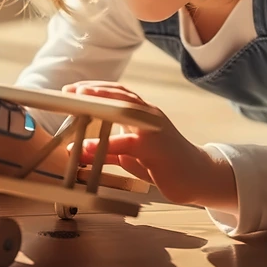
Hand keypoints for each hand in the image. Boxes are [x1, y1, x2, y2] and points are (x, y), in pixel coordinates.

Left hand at [61, 81, 219, 205]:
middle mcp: (149, 116)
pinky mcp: (155, 148)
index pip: (117, 93)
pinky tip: (86, 148)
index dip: (95, 89)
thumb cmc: (161, 163)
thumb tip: (77, 149)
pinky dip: (104, 145)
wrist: (196, 177)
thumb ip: (107, 150)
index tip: (72, 90)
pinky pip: (127, 143)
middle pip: (120, 95)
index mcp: (143, 113)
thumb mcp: (129, 155)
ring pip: (126, 111)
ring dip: (101, 105)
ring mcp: (154, 130)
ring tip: (79, 104)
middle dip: (94, 90)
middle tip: (71, 91)